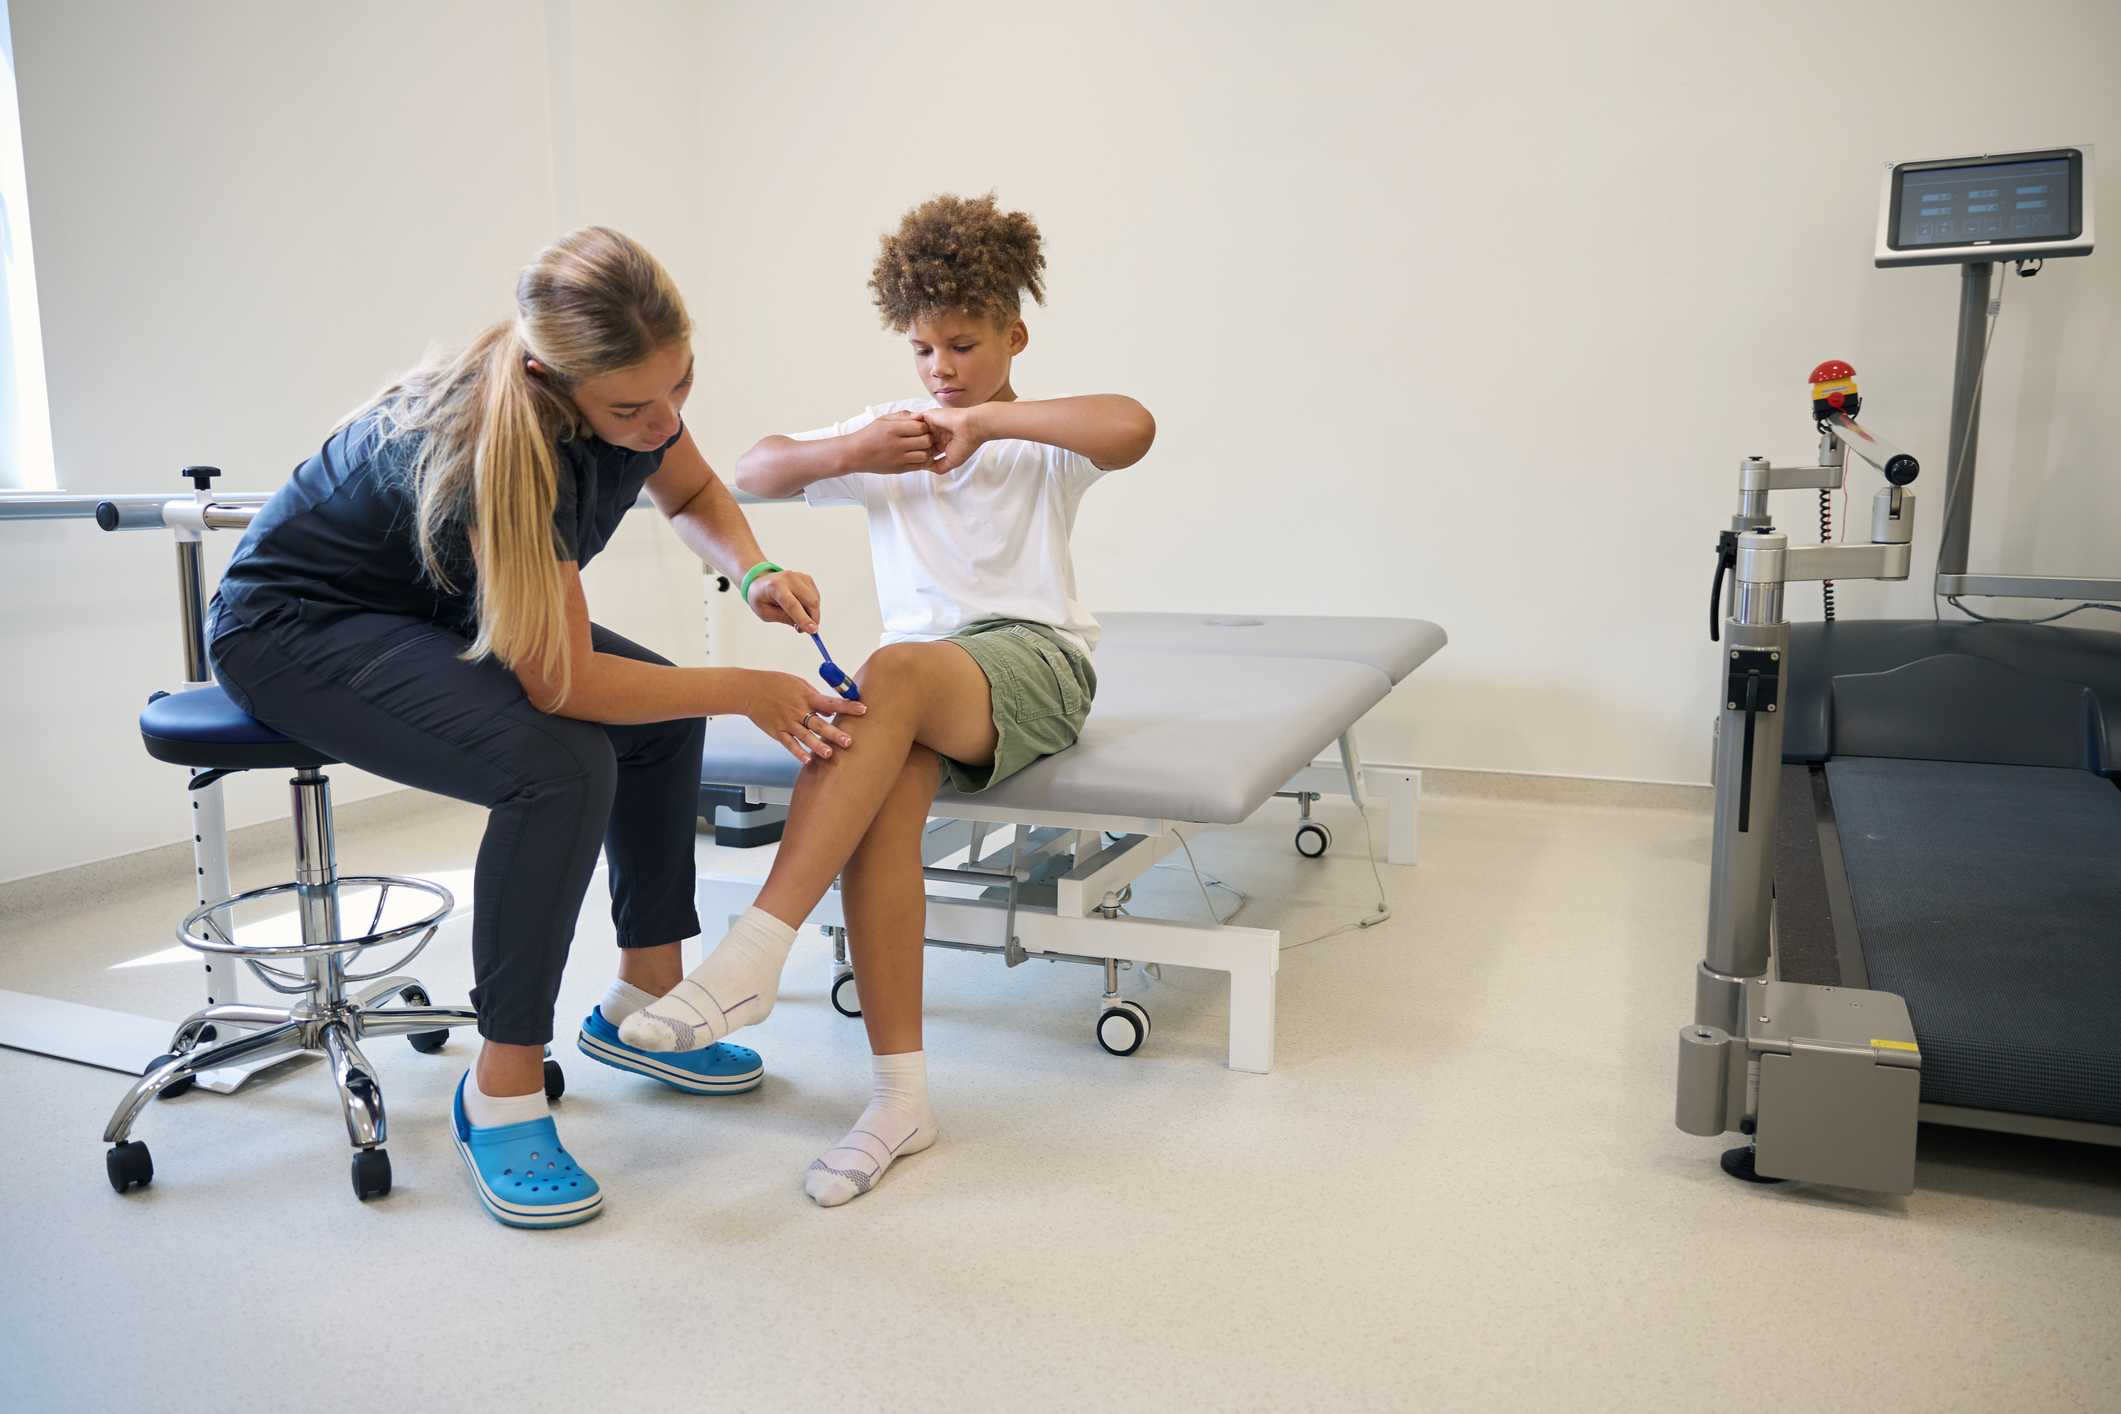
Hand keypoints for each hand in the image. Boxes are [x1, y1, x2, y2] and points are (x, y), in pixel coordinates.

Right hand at [744, 670, 862, 764]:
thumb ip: (815, 696)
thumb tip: (829, 709)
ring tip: (829, 754)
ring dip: (817, 746)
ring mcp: (787, 722)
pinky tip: (807, 759)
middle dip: (834, 733)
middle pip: (819, 724)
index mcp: (806, 697)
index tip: (862, 709)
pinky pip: (789, 744)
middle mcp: (798, 710)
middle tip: (849, 741)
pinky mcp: (777, 731)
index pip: (831, 702)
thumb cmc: (775, 684)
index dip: (847, 706)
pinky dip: (797, 752)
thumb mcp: (798, 684)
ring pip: (805, 736)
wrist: (749, 690)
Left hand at [746, 568, 821, 634]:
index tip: (813, 631)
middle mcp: (789, 578)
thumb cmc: (761, 598)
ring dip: (812, 613)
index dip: (803, 619)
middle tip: (808, 630)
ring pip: (815, 599)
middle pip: (810, 601)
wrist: (760, 582)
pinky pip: (816, 596)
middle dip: (813, 619)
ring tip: (799, 618)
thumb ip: (784, 619)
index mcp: (775, 586)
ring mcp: (800, 576)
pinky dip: (812, 606)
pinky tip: (801, 608)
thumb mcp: (766, 614)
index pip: (792, 605)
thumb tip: (803, 627)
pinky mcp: (807, 578)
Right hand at [846, 410, 936, 473]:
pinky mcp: (899, 469)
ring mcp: (898, 459)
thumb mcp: (883, 420)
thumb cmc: (870, 435)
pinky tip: (918, 455)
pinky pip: (919, 466)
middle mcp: (896, 445)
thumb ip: (903, 416)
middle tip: (923, 436)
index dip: (924, 425)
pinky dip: (923, 460)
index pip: (919, 427)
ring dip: (927, 450)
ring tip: (920, 446)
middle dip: (928, 437)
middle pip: (925, 441)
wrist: (855, 454)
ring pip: (925, 455)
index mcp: (892, 430)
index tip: (919, 426)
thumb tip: (921, 416)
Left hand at [917, 405, 984, 472]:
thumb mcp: (952, 462)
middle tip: (914, 455)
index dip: (919, 458)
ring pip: (913, 433)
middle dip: (914, 450)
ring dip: (911, 440)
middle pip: (917, 442)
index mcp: (940, 444)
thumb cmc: (965, 445)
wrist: (971, 428)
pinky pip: (913, 422)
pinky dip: (911, 429)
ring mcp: (931, 425)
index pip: (924, 451)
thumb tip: (925, 468)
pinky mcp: (928, 416)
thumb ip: (939, 467)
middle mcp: (935, 434)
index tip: (919, 463)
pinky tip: (912, 436)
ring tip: (911, 446)